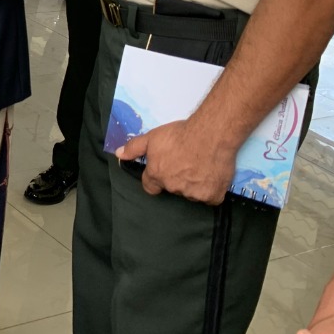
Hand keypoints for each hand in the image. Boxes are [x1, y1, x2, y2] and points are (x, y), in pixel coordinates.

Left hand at [114, 116, 235, 203]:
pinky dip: (212, 189)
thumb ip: (134, 147)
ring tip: (201, 165)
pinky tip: (213, 175)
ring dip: (194, 184)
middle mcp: (173, 188)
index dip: (155, 179)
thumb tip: (119, 154)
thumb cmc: (180, 135)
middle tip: (186, 162)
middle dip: (177, 178)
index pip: (150, 186)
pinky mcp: (212, 197)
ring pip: (192, 193)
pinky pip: (211, 198)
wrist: (211, 135)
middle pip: (173, 187)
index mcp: (156, 175)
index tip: (164, 170)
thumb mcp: (152, 137)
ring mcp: (194, 194)